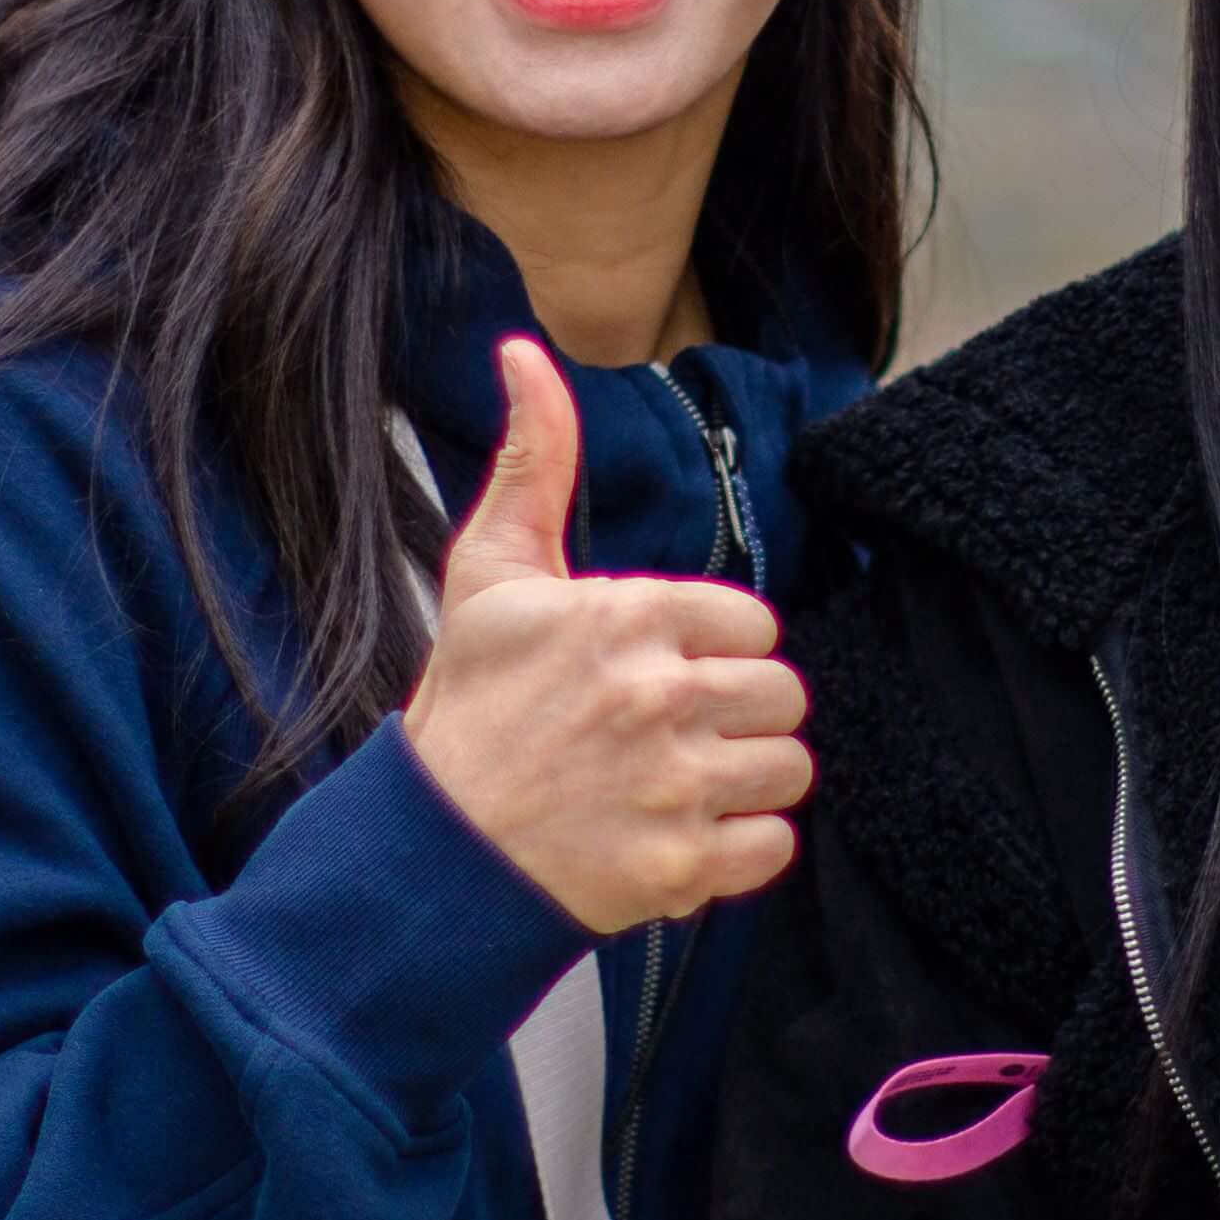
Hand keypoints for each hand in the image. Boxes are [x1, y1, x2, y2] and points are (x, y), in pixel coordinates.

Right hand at [398, 338, 808, 936]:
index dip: (716, 648)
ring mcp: (677, 784)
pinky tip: (686, 834)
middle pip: (784, 694)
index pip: (754, 624)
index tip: (666, 671)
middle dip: (739, 713)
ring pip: (789, 768)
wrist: (430, 850)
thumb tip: (525, 353)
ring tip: (682, 783)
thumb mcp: (489, 571)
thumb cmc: (467, 710)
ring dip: (746, 779)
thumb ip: (534, 460)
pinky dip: (742, 849)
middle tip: (677, 732)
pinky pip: (776, 846)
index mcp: (631, 617)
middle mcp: (663, 696)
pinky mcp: (684, 865)